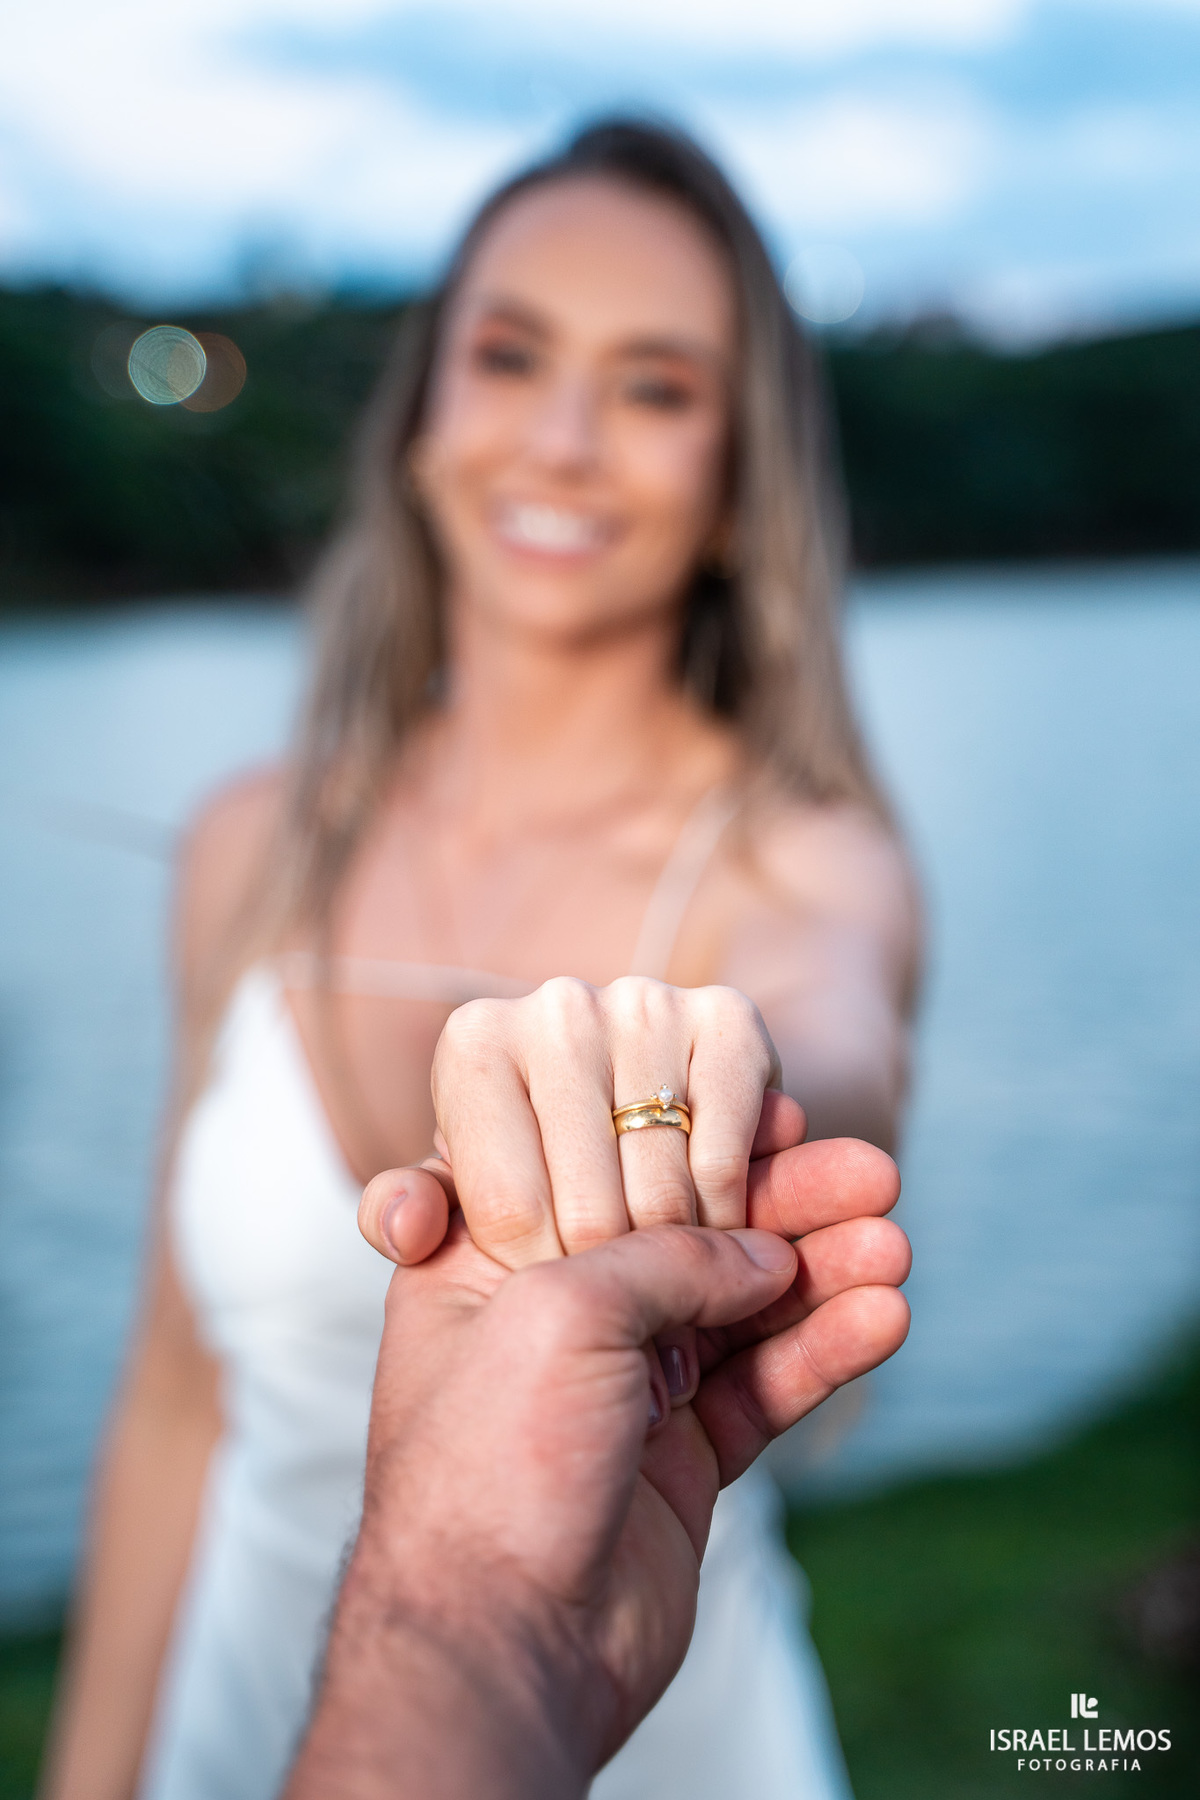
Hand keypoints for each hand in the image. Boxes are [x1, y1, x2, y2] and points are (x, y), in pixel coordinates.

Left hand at [288, 1190, 908, 1798]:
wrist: (500, 1646)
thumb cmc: (494, 1463)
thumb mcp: (565, 1311)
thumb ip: (670, 1260)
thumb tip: (764, 1254)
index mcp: (494, 1260)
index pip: (604, 1168)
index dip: (693, 1139)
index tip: (781, 1117)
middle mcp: (561, 1317)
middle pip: (689, 1234)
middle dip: (784, 1206)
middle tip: (874, 1175)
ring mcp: (624, 1388)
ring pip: (740, 1310)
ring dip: (820, 1275)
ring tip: (895, 1244)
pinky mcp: (681, 1459)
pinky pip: (764, 1387)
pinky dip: (823, 1352)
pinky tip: (884, 1317)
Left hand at [414, 976, 781, 1265]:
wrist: (640, 1145)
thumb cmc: (534, 1178)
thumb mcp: (455, 1199)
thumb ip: (406, 1215)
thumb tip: (405, 1227)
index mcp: (475, 1043)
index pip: (511, 1210)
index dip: (536, 1276)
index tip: (550, 1288)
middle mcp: (556, 1008)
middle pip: (590, 1209)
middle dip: (606, 1280)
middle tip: (616, 1305)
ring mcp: (645, 1005)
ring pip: (663, 1193)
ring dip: (671, 1265)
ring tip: (662, 1279)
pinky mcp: (729, 1020)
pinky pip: (724, 1159)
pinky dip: (726, 1218)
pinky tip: (711, 1232)